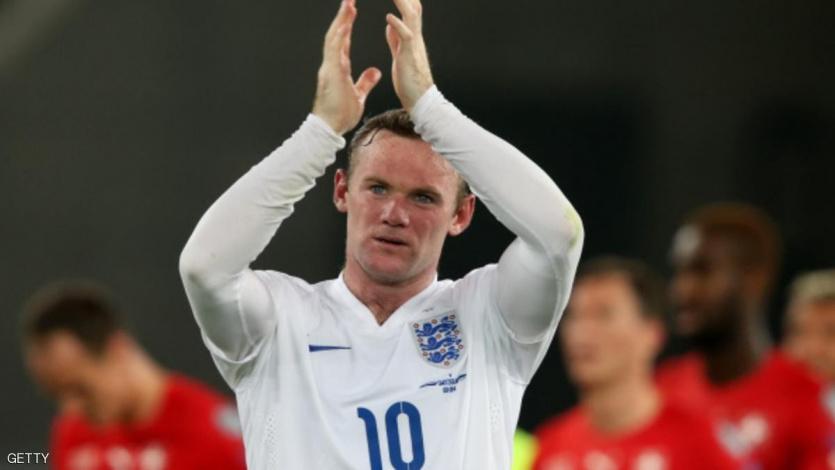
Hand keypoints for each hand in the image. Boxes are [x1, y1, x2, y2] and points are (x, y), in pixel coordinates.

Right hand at [313, 0, 381, 134]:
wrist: (330, 129)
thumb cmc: (341, 114)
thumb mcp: (358, 95)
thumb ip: (365, 81)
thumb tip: (375, 71)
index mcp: (338, 67)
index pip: (343, 41)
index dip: (347, 25)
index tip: (352, 10)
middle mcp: (331, 64)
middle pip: (337, 34)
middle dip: (343, 16)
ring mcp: (329, 68)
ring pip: (334, 39)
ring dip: (341, 21)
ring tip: (348, 4)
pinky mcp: (330, 75)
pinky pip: (334, 53)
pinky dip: (339, 39)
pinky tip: (345, 26)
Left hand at [385, 0, 433, 110]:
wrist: (420, 102)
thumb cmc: (409, 81)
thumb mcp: (399, 54)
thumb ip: (396, 38)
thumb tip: (390, 24)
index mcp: (410, 36)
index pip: (408, 8)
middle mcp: (414, 37)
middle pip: (412, 6)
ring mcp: (413, 46)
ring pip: (411, 16)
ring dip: (402, 1)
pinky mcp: (409, 57)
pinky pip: (406, 38)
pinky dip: (398, 26)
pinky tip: (389, 17)